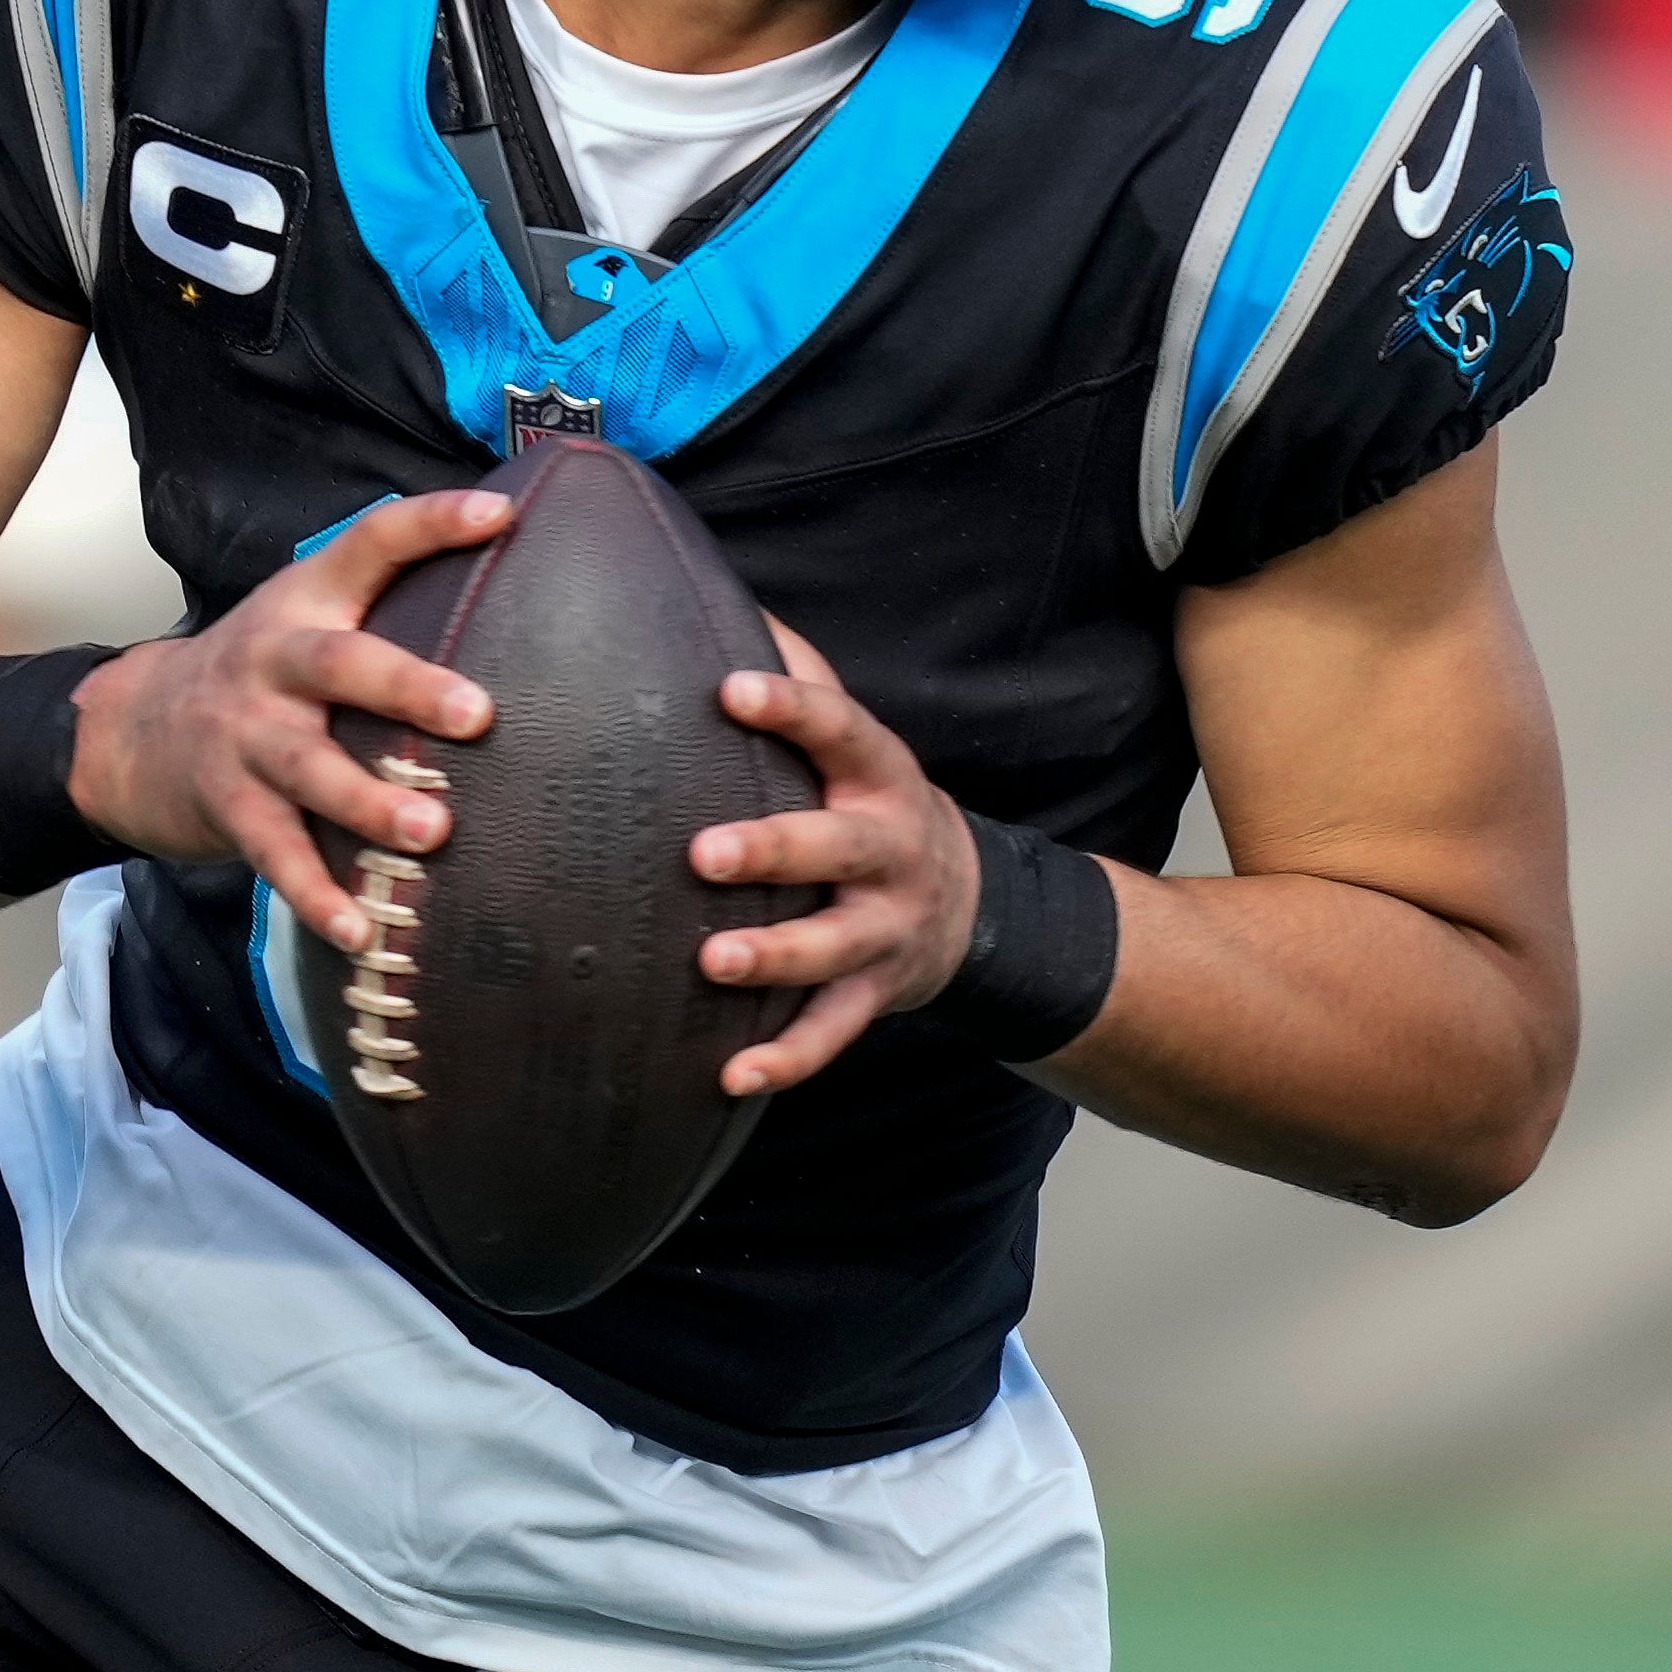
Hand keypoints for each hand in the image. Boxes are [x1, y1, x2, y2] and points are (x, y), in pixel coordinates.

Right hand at [67, 486, 517, 958]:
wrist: (130, 730)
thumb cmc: (258, 676)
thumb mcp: (303, 618)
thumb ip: (383, 603)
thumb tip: (508, 574)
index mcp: (304, 605)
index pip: (369, 545)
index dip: (431, 525)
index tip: (499, 516)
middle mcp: (274, 663)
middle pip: (339, 665)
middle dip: (407, 687)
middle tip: (479, 715)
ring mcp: (246, 738)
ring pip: (309, 769)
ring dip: (370, 803)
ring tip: (431, 834)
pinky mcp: (230, 807)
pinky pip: (277, 856)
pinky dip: (318, 896)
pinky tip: (363, 933)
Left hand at [697, 620, 981, 1097]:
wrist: (969, 906)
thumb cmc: (870, 806)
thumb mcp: (855, 741)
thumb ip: (798, 671)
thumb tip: (721, 594)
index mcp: (878, 776)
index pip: (839, 728)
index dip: (790, 708)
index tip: (730, 689)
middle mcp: (889, 851)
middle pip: (836, 846)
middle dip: (773, 849)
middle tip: (702, 852)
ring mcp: (884, 929)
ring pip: (832, 947)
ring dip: (774, 956)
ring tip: (713, 960)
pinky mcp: (873, 995)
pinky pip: (831, 1032)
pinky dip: (785, 1060)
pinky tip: (729, 1077)